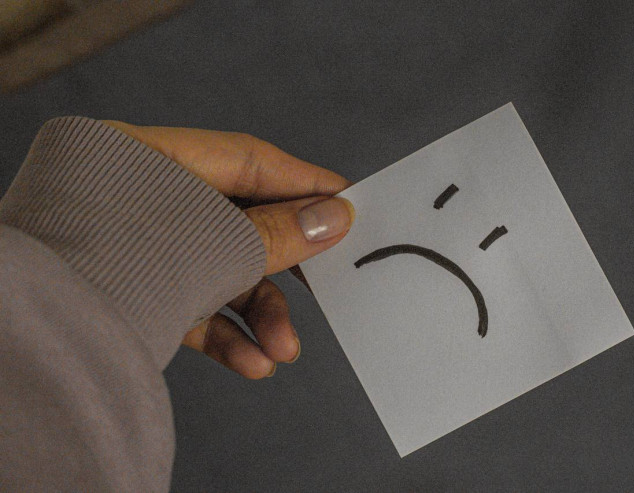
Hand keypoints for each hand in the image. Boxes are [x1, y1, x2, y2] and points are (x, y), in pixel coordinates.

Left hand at [102, 120, 353, 378]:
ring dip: (255, 314)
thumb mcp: (213, 244)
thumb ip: (278, 231)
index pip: (245, 159)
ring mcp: (133, 248)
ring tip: (283, 351)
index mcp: (146, 157)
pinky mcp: (129, 295)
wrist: (39, 347)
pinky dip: (222, 334)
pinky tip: (253, 365)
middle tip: (327, 283)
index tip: (346, 200)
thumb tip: (336, 216)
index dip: (301, 181)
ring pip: (213, 271)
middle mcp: (139, 198)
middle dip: (281, 265)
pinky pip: (187, 306)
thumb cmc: (118, 270)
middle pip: (235, 221)